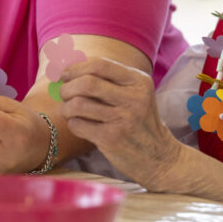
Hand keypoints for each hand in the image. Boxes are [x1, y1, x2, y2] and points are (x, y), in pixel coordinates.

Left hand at [60, 57, 180, 189]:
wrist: (158, 156)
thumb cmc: (139, 120)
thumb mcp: (136, 94)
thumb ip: (109, 79)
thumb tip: (69, 69)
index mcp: (139, 81)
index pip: (100, 64)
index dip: (77, 67)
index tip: (66, 74)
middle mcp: (133, 98)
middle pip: (87, 83)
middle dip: (68, 87)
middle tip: (64, 93)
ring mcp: (123, 119)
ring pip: (78, 104)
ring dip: (66, 106)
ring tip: (69, 110)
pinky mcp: (112, 139)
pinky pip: (78, 124)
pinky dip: (72, 123)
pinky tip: (79, 124)